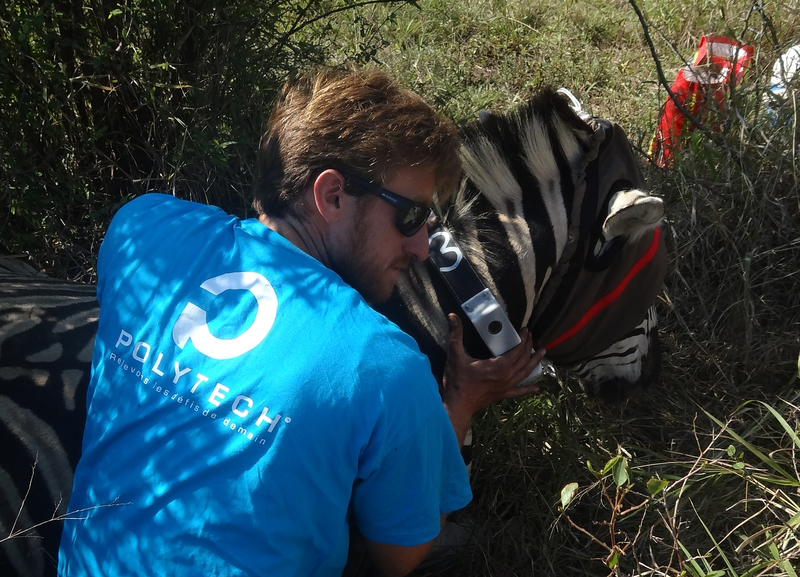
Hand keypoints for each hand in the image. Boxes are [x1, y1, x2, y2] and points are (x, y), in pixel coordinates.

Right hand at [440, 314, 545, 444]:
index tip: (526, 330)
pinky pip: (519, 392)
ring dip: (534, 362)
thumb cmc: (457, 380)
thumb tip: (452, 316)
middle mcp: (507, 376)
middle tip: (531, 336)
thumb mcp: (455, 355)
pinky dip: (528, 389)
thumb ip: (455, 335)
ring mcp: (506, 386)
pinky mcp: (502, 395)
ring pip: (525, 373)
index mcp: (499, 366)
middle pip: (523, 359)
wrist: (458, 405)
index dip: (523, 339)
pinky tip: (537, 388)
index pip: (517, 350)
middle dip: (529, 347)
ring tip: (542, 353)